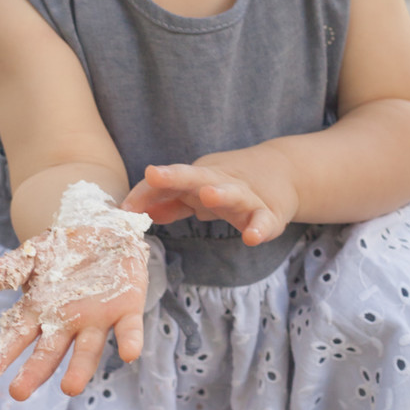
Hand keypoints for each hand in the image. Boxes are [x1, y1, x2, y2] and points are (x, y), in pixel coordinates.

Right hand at [0, 221, 148, 400]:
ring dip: (80, 369)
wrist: (102, 233)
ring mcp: (96, 320)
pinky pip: (128, 329)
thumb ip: (9, 268)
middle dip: (34, 373)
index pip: (16, 338)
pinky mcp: (127, 310)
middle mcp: (67, 324)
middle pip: (48, 353)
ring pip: (88, 350)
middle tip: (18, 393)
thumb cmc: (62, 252)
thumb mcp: (32, 255)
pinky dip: (130, 342)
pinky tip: (129, 354)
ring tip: (70, 388)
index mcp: (40, 313)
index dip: (0, 356)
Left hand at [122, 148, 298, 245]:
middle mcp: (220, 182)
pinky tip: (251, 238)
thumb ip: (171, 202)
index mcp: (199, 178)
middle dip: (173, 176)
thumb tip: (139, 212)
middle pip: (195, 177)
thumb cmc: (229, 184)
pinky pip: (264, 221)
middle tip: (154, 174)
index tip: (124, 208)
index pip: (167, 182)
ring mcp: (246, 196)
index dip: (146, 193)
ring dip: (220, 193)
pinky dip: (259, 229)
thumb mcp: (198, 189)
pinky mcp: (270, 214)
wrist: (284, 171)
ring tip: (209, 195)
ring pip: (233, 193)